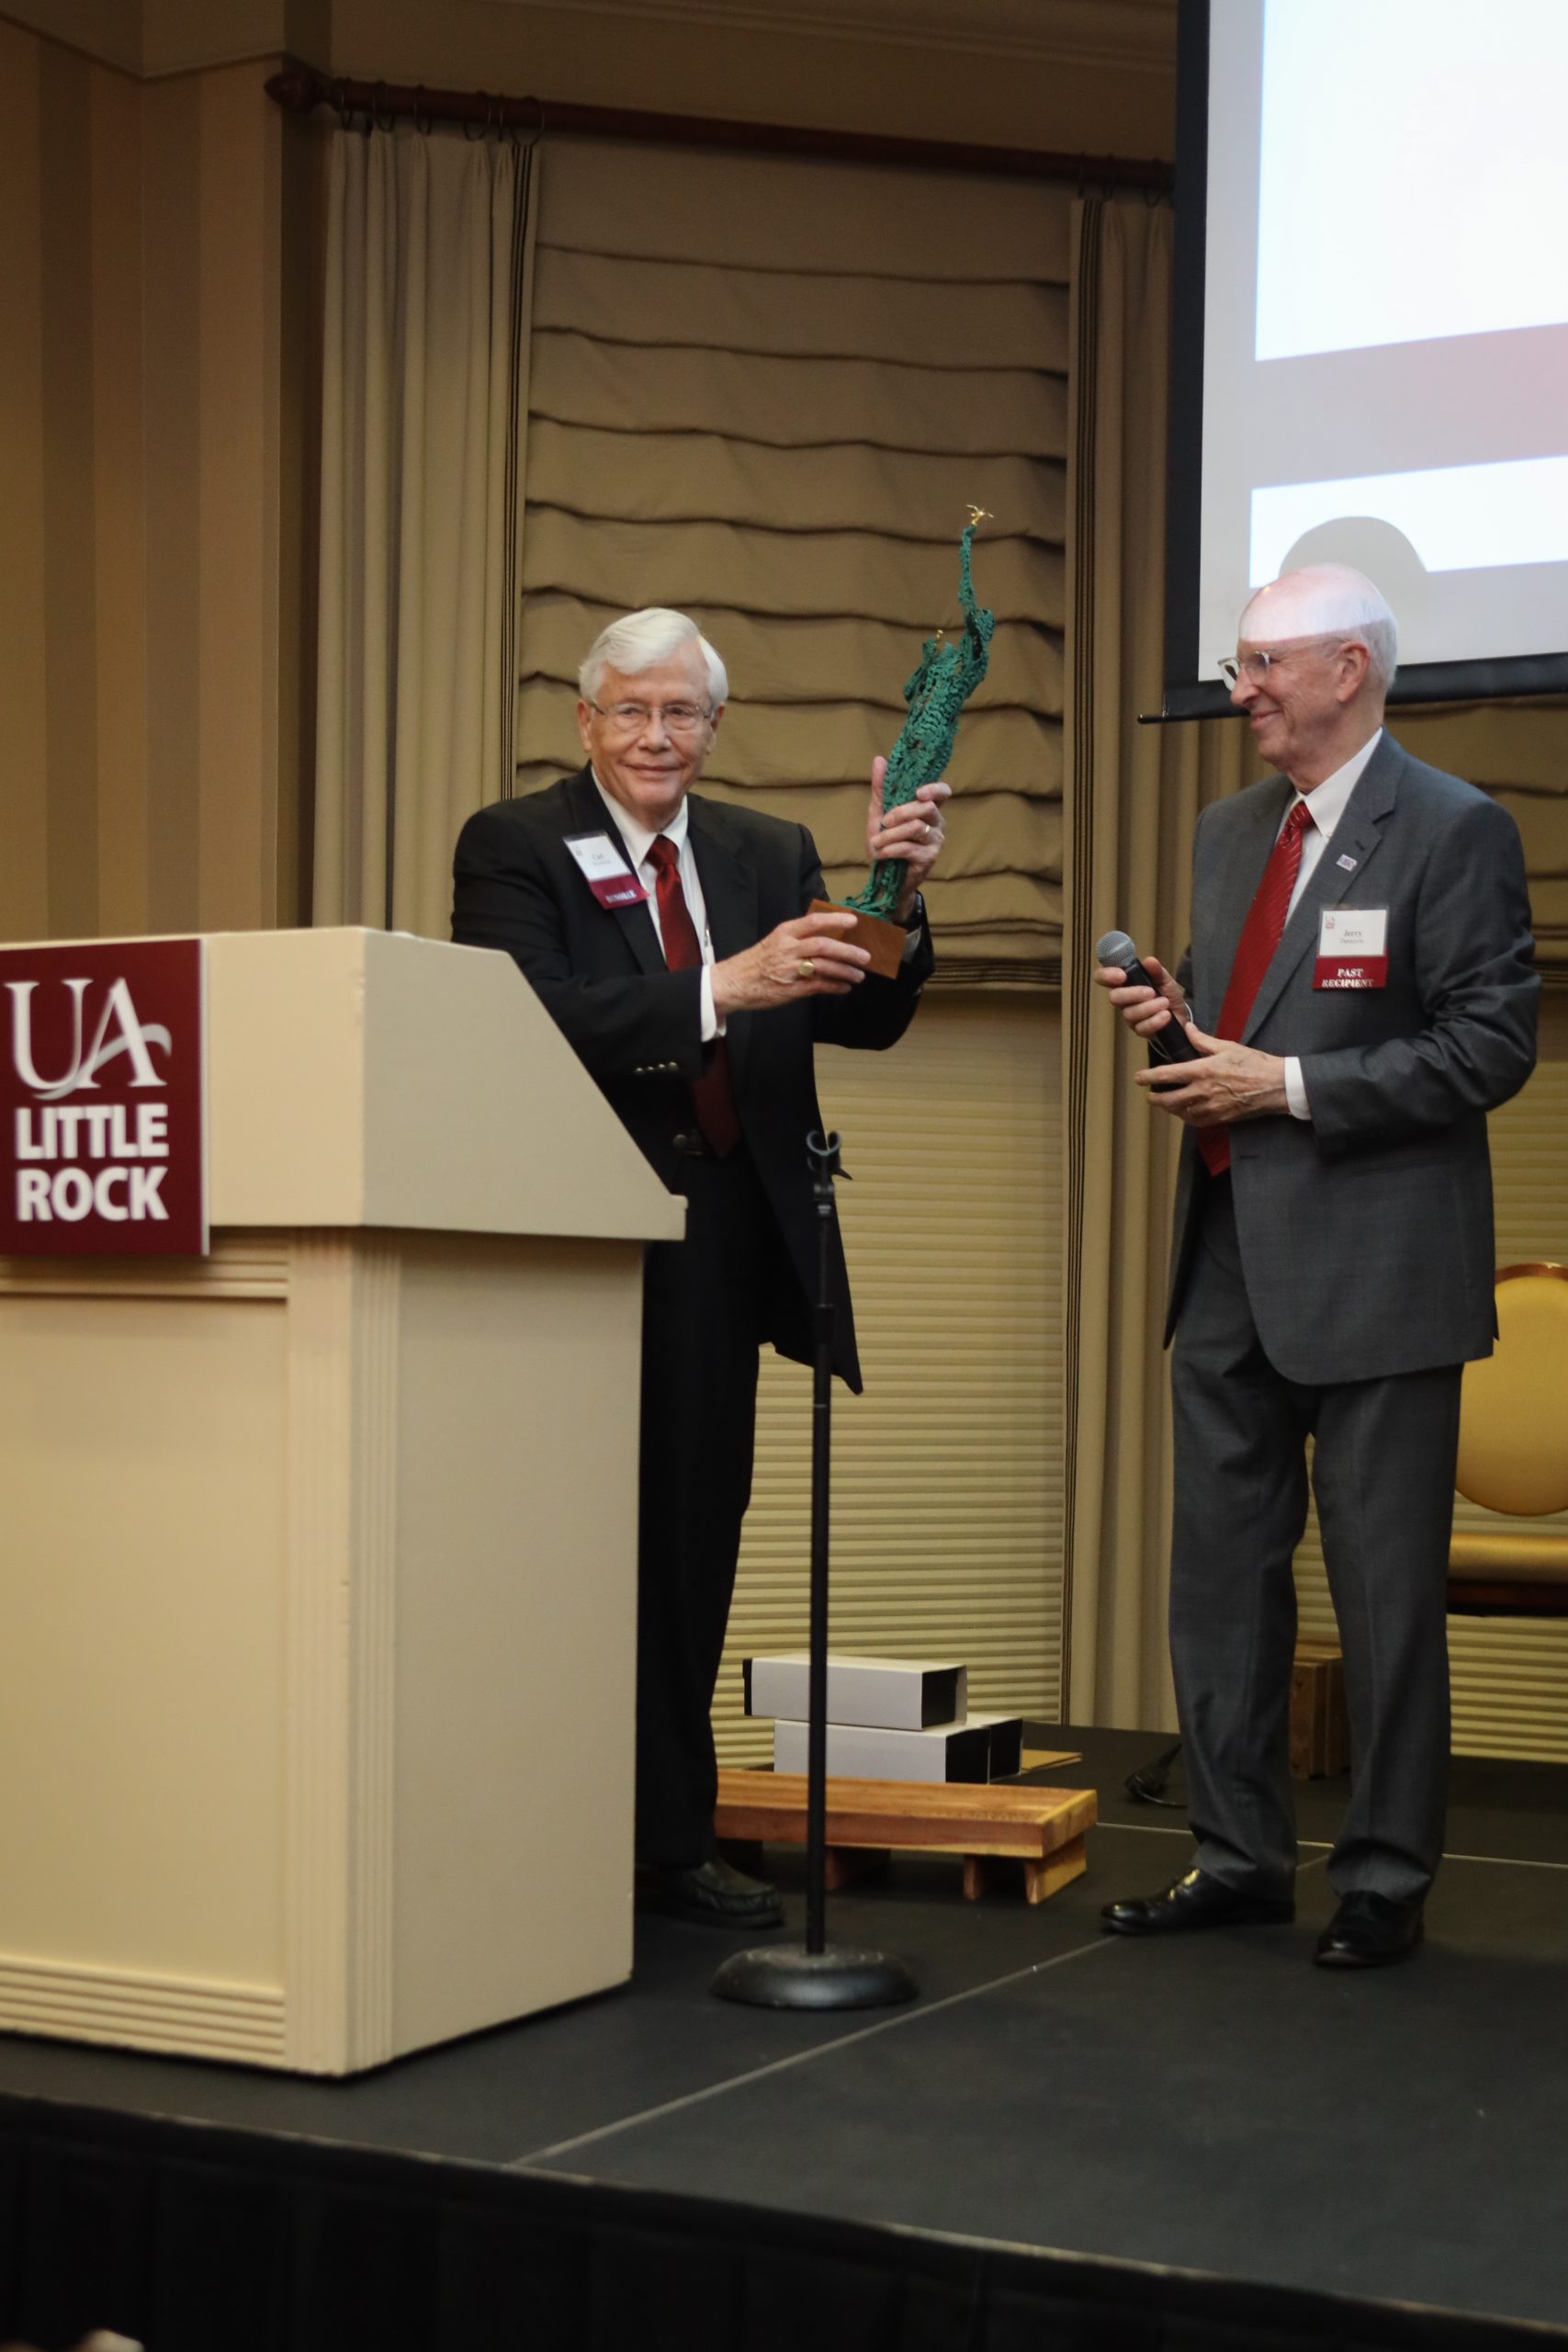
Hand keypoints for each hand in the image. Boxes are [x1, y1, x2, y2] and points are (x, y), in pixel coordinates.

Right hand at [711, 908, 870, 1014]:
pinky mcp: (790, 990)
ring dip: (845, 971)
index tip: (853, 921)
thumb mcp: (775, 941)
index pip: (813, 922)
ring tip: (859, 975)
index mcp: (784, 933)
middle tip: (865, 956)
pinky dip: (834, 987)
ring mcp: (789, 970)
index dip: (835, 921)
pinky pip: (818, 986)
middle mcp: (787, 949)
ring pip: (824, 967)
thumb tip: (830, 937)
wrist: (734, 982)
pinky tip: (845, 988)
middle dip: (847, 951)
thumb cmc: (757, 961)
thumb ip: (799, 938)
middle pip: (823, 946)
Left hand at [868, 758, 948, 921]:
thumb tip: (879, 760)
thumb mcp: (879, 814)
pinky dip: (890, 849)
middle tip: (883, 822)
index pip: (943, 792)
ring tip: (875, 843)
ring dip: (890, 835)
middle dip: (900, 812)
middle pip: (926, 808)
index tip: (918, 792)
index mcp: (928, 809)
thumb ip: (881, 788)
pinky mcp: (929, 858)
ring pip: (915, 827)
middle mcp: (937, 823)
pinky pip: (909, 847)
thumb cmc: (885, 844)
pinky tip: (881, 853)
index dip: (935, 789)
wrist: (884, 880)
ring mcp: (935, 841)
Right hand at [1093, 951, 1188, 1039]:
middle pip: (1114, 997)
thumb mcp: (1165, 979)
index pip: (1103, 977)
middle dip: (1132, 994)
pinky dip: (1155, 1021)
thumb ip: (1157, 971)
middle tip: (1151, 992)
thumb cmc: (1167, 994)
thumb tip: (1149, 961)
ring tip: (1165, 1002)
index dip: (1106, 975)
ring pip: (1129, 1014)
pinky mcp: (1140, 1030)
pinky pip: (1142, 1028)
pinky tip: (1166, 1015)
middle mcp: (1124, 1000)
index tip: (1122, 975)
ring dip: (1149, 1007)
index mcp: (1125, 983)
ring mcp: (1130, 1017)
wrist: (1181, 1014)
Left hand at [1133, 1025, 1288, 1124]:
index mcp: (1203, 1071)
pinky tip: (1184, 1112)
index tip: (1139, 1078)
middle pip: (1169, 1100)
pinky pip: (1196, 1121)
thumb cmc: (1253, 1063)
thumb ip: (1203, 1041)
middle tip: (1150, 1095)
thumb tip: (1187, 1029)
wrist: (1275, 1085)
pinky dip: (1186, 1117)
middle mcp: (1203, 1091)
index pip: (1168, 1075)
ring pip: (1181, 1112)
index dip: (1149, 1077)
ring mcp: (1211, 1107)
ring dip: (1169, 1108)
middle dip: (1155, 1098)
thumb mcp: (1227, 1046)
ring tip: (1164, 1103)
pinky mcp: (1220, 1118)